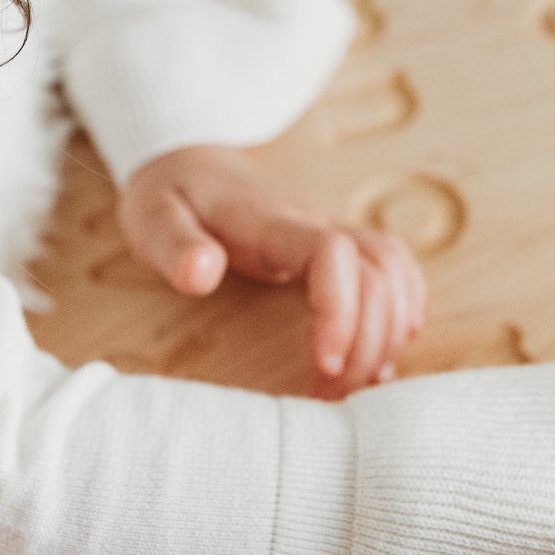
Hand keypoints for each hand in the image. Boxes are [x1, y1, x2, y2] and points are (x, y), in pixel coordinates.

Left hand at [118, 144, 425, 397]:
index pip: (333, 254)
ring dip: (390, 328)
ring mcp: (328, 232)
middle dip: (369, 339)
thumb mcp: (152, 217)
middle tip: (333, 394)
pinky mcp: (334, 244)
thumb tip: (202, 273)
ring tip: (363, 382)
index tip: (322, 364)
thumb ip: (175, 246)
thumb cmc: (169, 196)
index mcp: (271, 223)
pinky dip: (402, 306)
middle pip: (376, 271)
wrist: (189, 159)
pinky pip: (391, 264)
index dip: (342, 311)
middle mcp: (312, 225)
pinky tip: (387, 346)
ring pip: (392, 268)